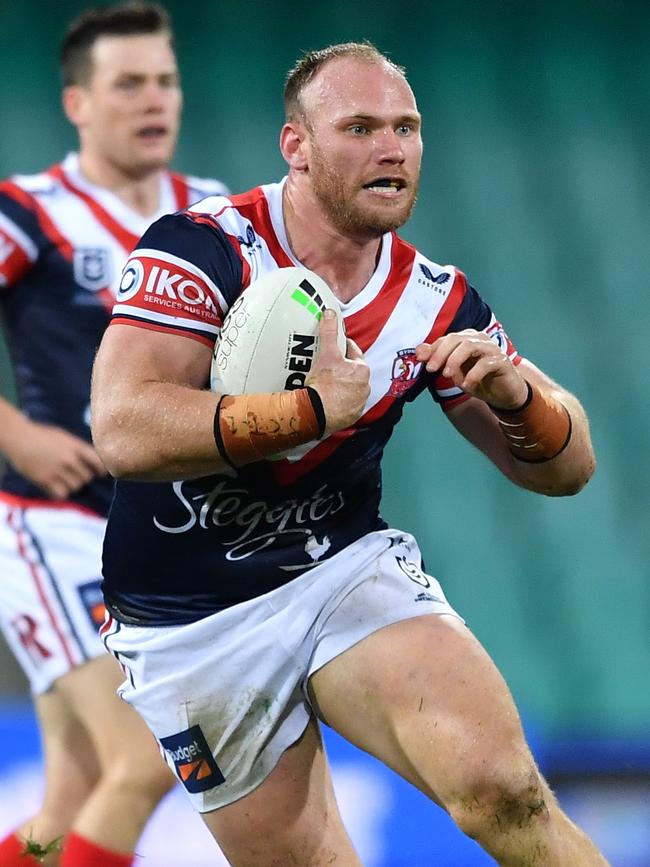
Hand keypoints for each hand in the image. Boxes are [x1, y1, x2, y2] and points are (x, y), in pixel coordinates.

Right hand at [6, 418, 107, 498]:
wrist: (19, 437)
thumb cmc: (41, 436)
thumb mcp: (63, 437)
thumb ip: (77, 448)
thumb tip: (94, 460)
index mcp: (74, 445)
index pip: (97, 461)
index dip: (101, 469)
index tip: (100, 473)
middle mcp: (68, 458)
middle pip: (87, 477)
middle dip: (83, 477)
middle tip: (76, 475)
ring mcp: (57, 469)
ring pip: (76, 486)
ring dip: (72, 485)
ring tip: (65, 480)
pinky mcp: (45, 479)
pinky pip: (62, 493)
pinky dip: (61, 492)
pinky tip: (56, 487)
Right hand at [307, 309, 369, 433]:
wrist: (317, 413)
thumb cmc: (324, 384)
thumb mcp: (326, 354)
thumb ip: (329, 332)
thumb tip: (330, 313)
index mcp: (362, 369)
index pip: (353, 352)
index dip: (342, 349)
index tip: (333, 349)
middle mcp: (365, 386)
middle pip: (352, 371)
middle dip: (342, 368)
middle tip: (327, 367)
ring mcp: (359, 402)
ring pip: (351, 389)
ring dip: (342, 386)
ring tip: (326, 385)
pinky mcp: (352, 416)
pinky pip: (347, 405)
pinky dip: (340, 402)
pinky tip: (328, 400)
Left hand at [415, 329, 528, 408]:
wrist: (504, 394)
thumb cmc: (478, 380)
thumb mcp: (455, 372)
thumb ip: (439, 360)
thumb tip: (419, 351)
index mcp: (466, 339)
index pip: (446, 339)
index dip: (432, 349)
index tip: (421, 361)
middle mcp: (479, 339)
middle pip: (456, 339)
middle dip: (441, 353)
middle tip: (431, 369)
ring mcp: (492, 348)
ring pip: (469, 346)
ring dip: (455, 360)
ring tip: (448, 375)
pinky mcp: (502, 361)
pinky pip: (485, 363)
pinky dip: (473, 374)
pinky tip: (467, 385)